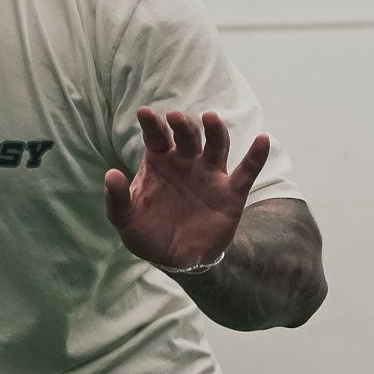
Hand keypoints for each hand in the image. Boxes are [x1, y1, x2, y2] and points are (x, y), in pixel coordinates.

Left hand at [103, 108, 269, 274]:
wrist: (177, 261)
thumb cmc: (149, 233)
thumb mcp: (125, 219)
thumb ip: (117, 198)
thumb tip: (110, 174)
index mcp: (159, 162)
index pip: (156, 136)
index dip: (151, 124)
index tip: (144, 113)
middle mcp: (186, 162)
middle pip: (187, 135)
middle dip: (182, 124)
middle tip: (175, 117)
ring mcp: (210, 175)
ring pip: (216, 145)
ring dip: (214, 130)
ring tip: (210, 118)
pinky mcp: (231, 193)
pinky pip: (246, 172)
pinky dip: (256, 156)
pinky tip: (263, 140)